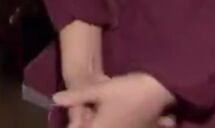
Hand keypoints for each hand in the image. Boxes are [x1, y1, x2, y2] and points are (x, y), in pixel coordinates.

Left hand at [54, 73, 175, 127]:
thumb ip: (76, 96)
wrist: (160, 90)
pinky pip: (125, 127)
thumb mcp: (99, 90)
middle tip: (82, 116)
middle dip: (87, 122)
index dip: (76, 125)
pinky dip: (119, 124)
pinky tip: (119, 117)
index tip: (73, 121)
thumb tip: (55, 99)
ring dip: (102, 122)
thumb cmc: (127, 90)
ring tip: (99, 112)